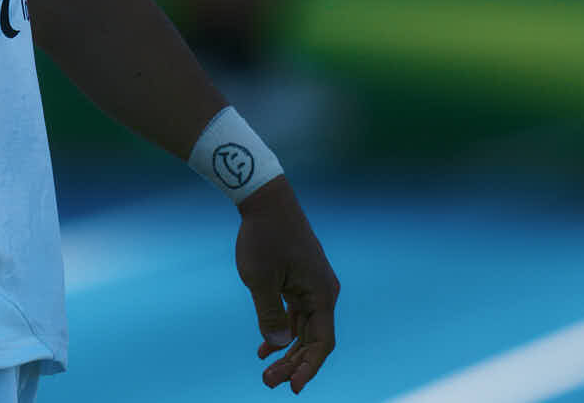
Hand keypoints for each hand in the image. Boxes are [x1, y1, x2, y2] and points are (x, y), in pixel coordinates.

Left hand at [236, 178, 339, 391]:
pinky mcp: (300, 280)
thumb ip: (269, 314)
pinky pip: (296, 313)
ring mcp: (313, 286)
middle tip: (269, 383)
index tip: (293, 386)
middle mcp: (323, 293)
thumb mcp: (259, 279)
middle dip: (293, 363)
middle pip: (313, 339)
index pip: (322, 342)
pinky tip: (265, 348)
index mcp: (322, 294)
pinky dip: (283, 330)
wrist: (265, 198)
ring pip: (304, 328)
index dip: (309, 367)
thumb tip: (279, 345)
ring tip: (266, 372)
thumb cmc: (263, 236)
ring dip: (287, 350)